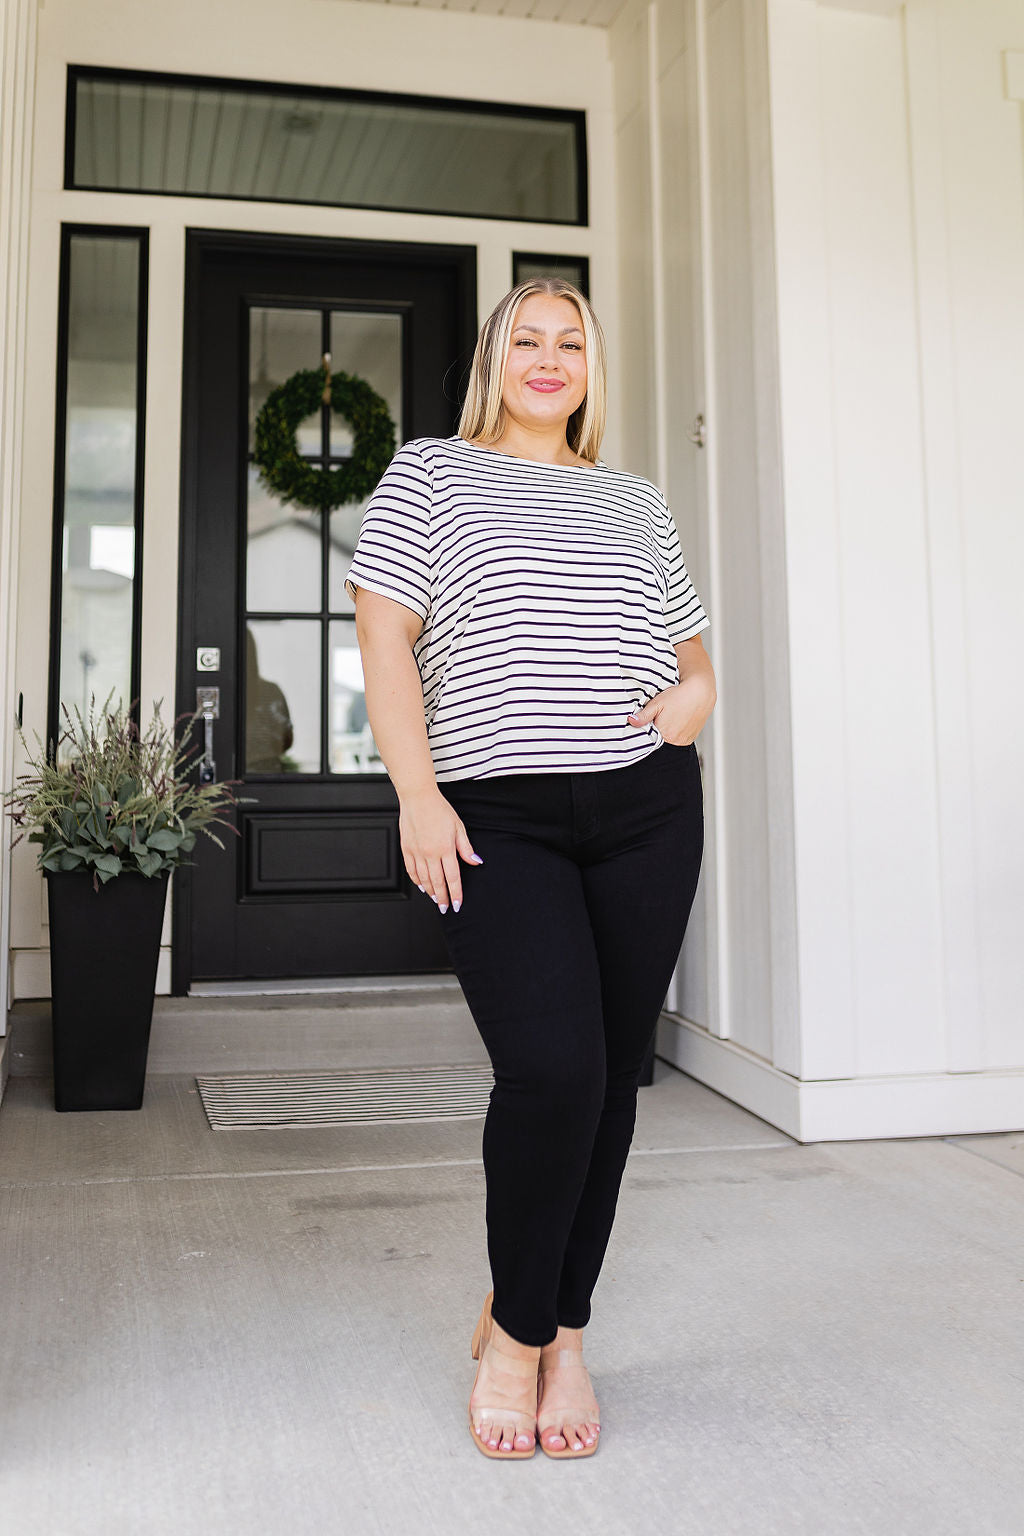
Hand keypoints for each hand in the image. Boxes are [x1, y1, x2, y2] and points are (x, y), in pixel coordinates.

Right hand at [398, 788, 482, 913]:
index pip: (453, 878)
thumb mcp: (459, 827)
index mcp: (445, 848)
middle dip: (443, 898)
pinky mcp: (406, 849)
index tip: (457, 904)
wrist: (418, 797)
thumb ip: (466, 848)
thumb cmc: (439, 809)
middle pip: (437, 883)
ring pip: (424, 879)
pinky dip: (417, 881)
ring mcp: (416, 852)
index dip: (456, 893)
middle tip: (446, 908)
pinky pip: (411, 870)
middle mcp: (430, 853)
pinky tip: (422, 885)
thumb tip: (476, 862)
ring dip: (430, 892)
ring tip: (436, 899)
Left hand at [627, 673, 715, 744]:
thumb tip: (632, 721)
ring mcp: (684, 740)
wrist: (701, 692)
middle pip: (659, 739)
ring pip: (669, 740)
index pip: (649, 737)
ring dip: (667, 732)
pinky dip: (676, 733)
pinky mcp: (690, 739)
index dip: (648, 729)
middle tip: (663, 716)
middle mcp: (675, 740)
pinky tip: (678, 721)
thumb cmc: (679, 696)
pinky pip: (679, 739)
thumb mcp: (657, 703)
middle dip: (657, 730)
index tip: (650, 721)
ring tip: (671, 717)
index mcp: (664, 733)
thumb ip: (644, 715)